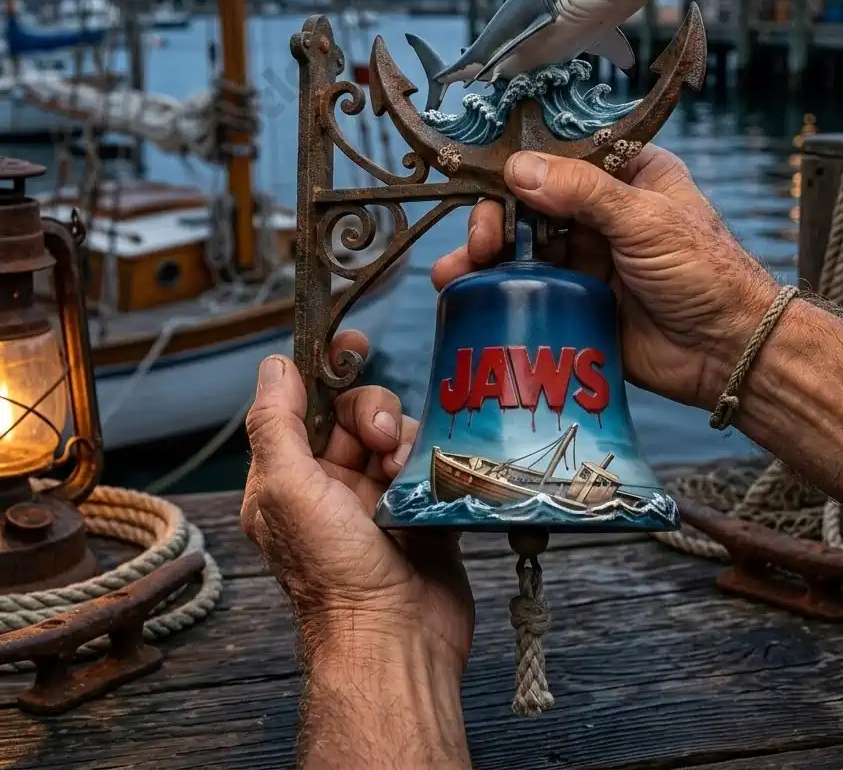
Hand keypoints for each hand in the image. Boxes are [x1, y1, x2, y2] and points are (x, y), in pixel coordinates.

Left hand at [242, 331, 473, 673]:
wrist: (397, 637)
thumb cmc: (333, 574)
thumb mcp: (287, 490)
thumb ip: (276, 424)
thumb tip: (274, 365)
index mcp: (290, 480)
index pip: (304, 406)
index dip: (326, 369)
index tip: (352, 343)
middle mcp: (332, 485)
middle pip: (355, 411)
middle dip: (370, 413)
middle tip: (379, 439)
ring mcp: (379, 496)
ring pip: (397, 431)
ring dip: (402, 439)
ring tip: (403, 472)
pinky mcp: (421, 506)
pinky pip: (429, 457)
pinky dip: (429, 459)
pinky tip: (427, 481)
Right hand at [432, 146, 779, 411]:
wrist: (728, 352)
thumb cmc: (706, 274)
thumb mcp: (646, 220)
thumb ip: (583, 192)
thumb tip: (518, 167)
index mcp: (627, 175)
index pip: (561, 155)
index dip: (520, 162)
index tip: (485, 174)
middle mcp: (602, 211)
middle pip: (531, 200)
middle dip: (496, 215)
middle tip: (482, 238)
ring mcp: (587, 256)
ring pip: (522, 244)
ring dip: (485, 253)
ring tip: (456, 271)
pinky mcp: (576, 299)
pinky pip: (528, 287)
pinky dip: (496, 287)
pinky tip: (464, 291)